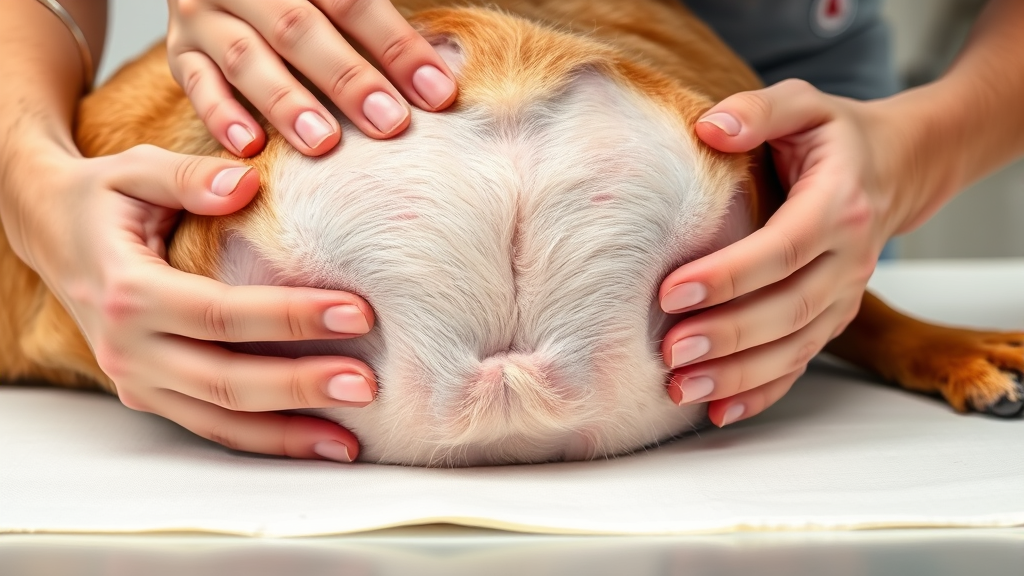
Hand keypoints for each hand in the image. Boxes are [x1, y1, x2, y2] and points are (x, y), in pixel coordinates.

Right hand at [5, 141, 378, 461]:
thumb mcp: (135, 171)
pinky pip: (210, 427)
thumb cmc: (102, 199)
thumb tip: (246, 185)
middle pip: (225, 381)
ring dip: (287, 434)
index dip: (291, 317)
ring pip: (219, 421)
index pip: (222, 314)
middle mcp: (128, 347)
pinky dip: (263, 441)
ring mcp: (136, 379)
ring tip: (349, 439)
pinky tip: (314, 442)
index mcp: (129, 291)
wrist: (50, 232)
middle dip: (300, 387)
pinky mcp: (148, 394)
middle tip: (366, 385)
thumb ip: (189, 177)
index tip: (358, 313)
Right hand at [166, 0, 457, 155]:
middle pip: (299, 29)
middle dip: (348, 79)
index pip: (352, 1)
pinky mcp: (181, 52)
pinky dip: (221, 116)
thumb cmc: (311, 4)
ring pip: (247, 59)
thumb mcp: (337, 0)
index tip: (439, 93)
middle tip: (389, 124)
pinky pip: (196, 85)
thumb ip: (381, 22)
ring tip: (324, 144)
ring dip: (287, 103)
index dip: (397, 47)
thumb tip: (443, 75)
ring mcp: (205, 16)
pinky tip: (251, 147)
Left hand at [658, 79, 915, 426]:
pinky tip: (718, 411)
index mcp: (838, 206)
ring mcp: (843, 296)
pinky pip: (799, 363)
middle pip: (787, 309)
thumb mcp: (802, 104)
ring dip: (737, 374)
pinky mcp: (832, 319)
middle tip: (669, 350)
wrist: (898, 168)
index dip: (729, 275)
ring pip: (793, 347)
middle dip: (726, 335)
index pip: (782, 248)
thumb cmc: (836, 136)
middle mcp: (848, 260)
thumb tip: (710, 127)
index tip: (672, 291)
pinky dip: (761, 393)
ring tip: (679, 388)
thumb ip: (758, 111)